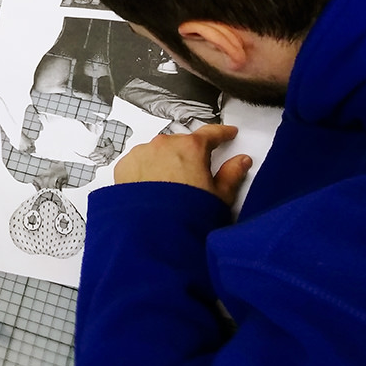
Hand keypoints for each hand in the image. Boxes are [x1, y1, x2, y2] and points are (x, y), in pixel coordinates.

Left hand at [113, 124, 251, 206]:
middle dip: (190, 153)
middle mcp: (164, 145)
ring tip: (171, 184)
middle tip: (195, 171)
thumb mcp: (219, 196)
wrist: (152, 232)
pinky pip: (140, 162)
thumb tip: (241, 161)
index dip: (222, 134)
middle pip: (182, 142)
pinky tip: (152, 187)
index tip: (227, 133)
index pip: (210, 134)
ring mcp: (142, 153)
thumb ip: (232, 174)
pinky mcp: (124, 165)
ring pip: (158, 151)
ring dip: (166, 160)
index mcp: (191, 148)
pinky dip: (147, 169)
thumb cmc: (187, 215)